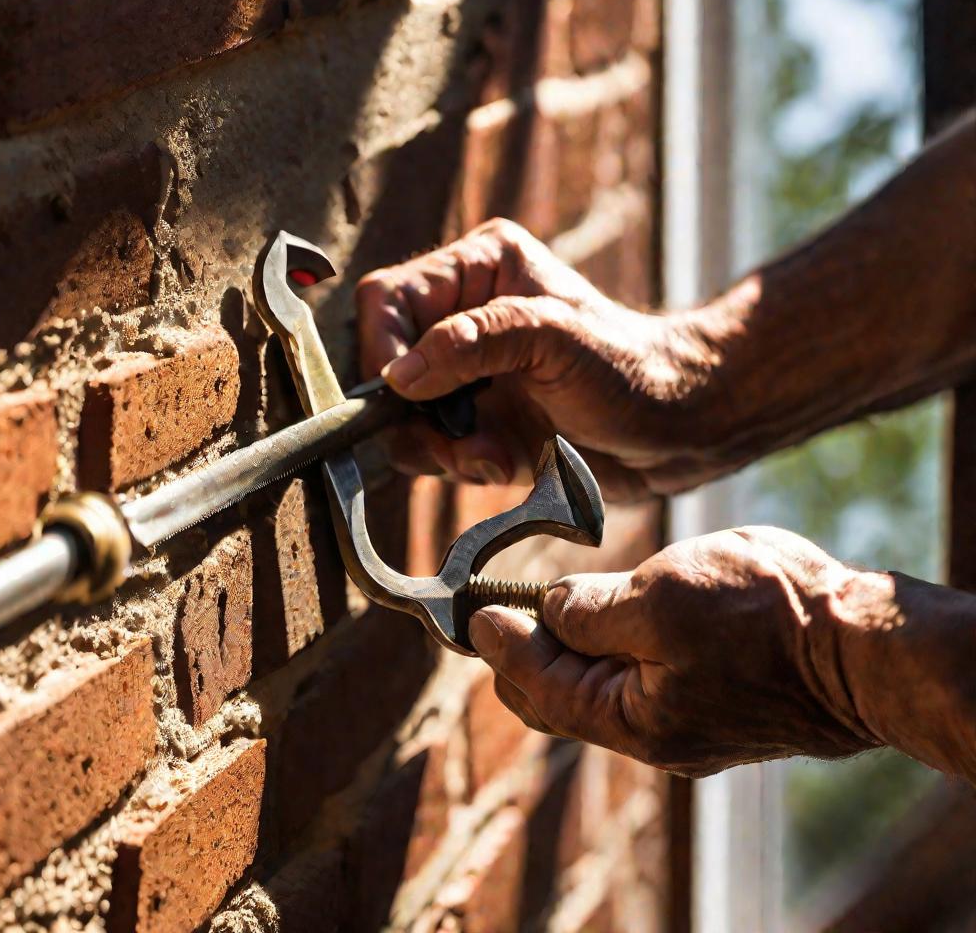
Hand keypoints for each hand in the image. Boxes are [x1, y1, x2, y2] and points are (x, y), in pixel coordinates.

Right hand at [357, 219, 738, 501]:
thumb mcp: (553, 339)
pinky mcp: (479, 425)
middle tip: (463, 434)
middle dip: (417, 411)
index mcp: (478, 269)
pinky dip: (464, 465)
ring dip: (444, 447)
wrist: (676, 431)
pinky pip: (437, 452)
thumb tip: (397, 377)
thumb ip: (473, 343)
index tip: (402, 395)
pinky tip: (509, 464)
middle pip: (386, 365)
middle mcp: (463, 320)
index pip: (387, 298)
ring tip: (497, 453)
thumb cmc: (630, 367)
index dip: (382, 347)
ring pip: (406, 418)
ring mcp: (469, 378)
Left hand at [468, 526, 880, 776]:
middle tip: (495, 603)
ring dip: (565, 647)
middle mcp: (651, 735)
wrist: (864, 648)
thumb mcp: (662, 597)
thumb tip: (547, 610)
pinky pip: (636, 682)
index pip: (534, 685)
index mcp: (630, 720)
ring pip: (596, 689)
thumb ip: (592, 610)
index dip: (496, 641)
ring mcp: (682, 722)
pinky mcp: (708, 702)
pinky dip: (607, 650)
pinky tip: (605, 617)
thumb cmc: (766, 616)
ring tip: (544, 605)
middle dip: (521, 649)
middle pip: (557, 698)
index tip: (469, 606)